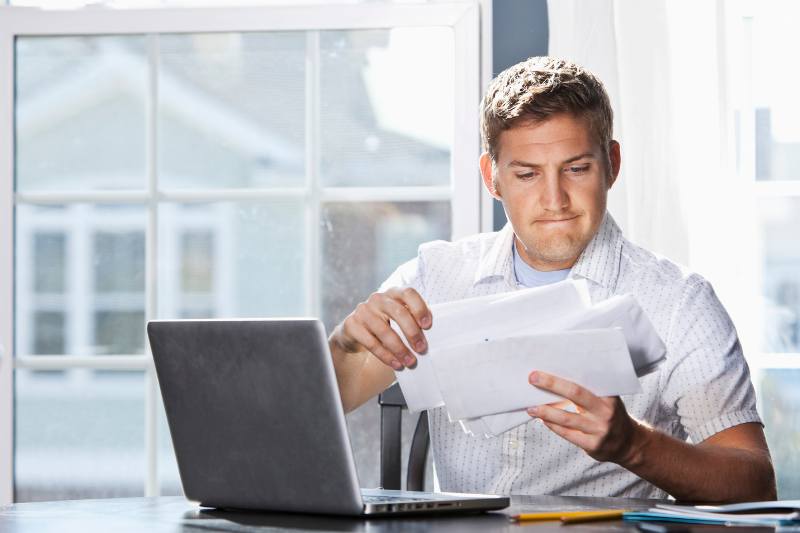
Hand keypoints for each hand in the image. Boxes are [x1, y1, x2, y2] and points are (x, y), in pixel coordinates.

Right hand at [330, 287, 431, 370]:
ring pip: (385, 330)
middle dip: (412, 332)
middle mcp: (378, 299)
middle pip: (398, 312)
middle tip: (422, 349)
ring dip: (400, 349)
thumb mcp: (400, 319)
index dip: (420, 308)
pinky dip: (386, 356)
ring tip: (410, 362)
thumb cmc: (386, 325)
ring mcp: (363, 311)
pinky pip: (371, 343)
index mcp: (393, 293)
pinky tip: (396, 364)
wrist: (357, 335)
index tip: (428, 325)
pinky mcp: (352, 325)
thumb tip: (433, 336)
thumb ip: (414, 320)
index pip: (408, 293)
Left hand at [527, 370, 643, 464]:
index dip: (567, 372)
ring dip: (545, 411)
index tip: (548, 364)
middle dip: (552, 384)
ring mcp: (599, 429)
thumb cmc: (610, 415)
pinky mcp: (592, 445)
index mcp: (609, 395)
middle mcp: (605, 411)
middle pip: (575, 393)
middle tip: (533, 378)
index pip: (586, 379)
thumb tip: (557, 376)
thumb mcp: (607, 399)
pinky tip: (543, 420)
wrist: (628, 443)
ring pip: (566, 418)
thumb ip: (590, 389)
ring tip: (531, 408)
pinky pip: (567, 434)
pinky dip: (552, 425)